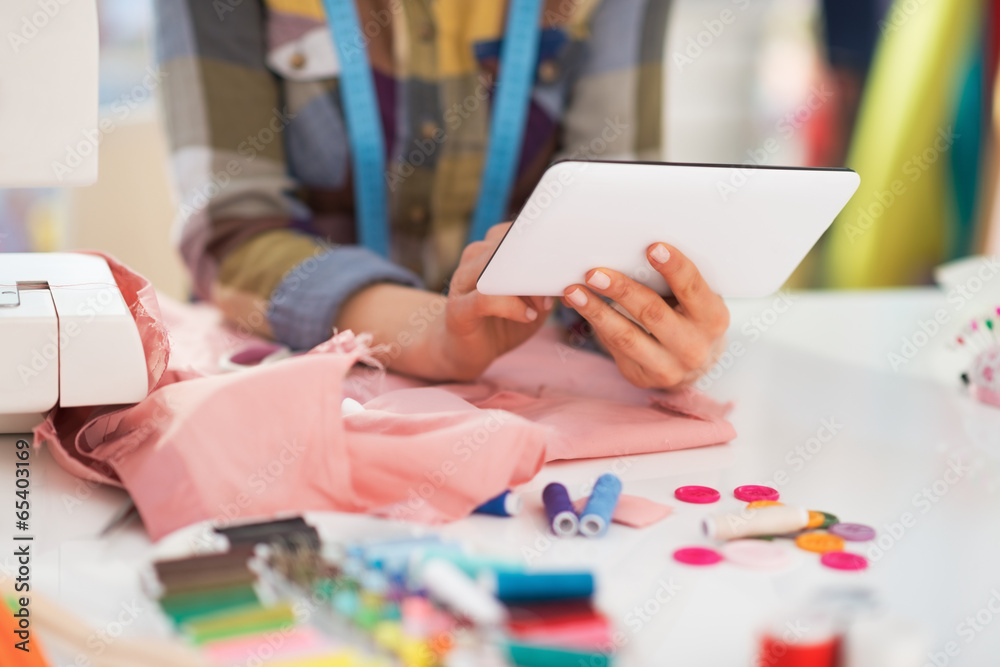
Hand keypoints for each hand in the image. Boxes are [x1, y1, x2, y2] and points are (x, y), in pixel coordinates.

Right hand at [434, 222, 553, 379]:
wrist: (467, 351)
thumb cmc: (504, 321)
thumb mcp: (532, 299)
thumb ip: (546, 281)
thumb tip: (574, 271)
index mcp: (490, 250)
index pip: (515, 230)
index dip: (542, 239)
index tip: (566, 256)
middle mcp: (473, 260)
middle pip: (507, 247)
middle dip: (538, 264)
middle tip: (559, 283)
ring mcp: (462, 283)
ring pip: (496, 269)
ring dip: (527, 287)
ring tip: (544, 305)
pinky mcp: (458, 309)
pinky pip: (485, 298)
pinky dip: (512, 307)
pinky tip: (528, 316)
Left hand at [561, 243, 728, 388]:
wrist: (694, 364)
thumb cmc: (690, 316)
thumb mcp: (694, 300)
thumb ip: (672, 281)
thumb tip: (626, 252)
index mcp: (712, 318)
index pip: (693, 288)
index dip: (674, 267)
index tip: (653, 247)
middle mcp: (693, 347)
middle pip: (652, 313)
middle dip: (621, 290)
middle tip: (594, 273)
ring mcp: (668, 367)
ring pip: (625, 336)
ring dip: (596, 310)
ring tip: (574, 291)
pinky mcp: (641, 376)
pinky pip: (613, 347)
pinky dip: (594, 323)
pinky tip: (579, 305)